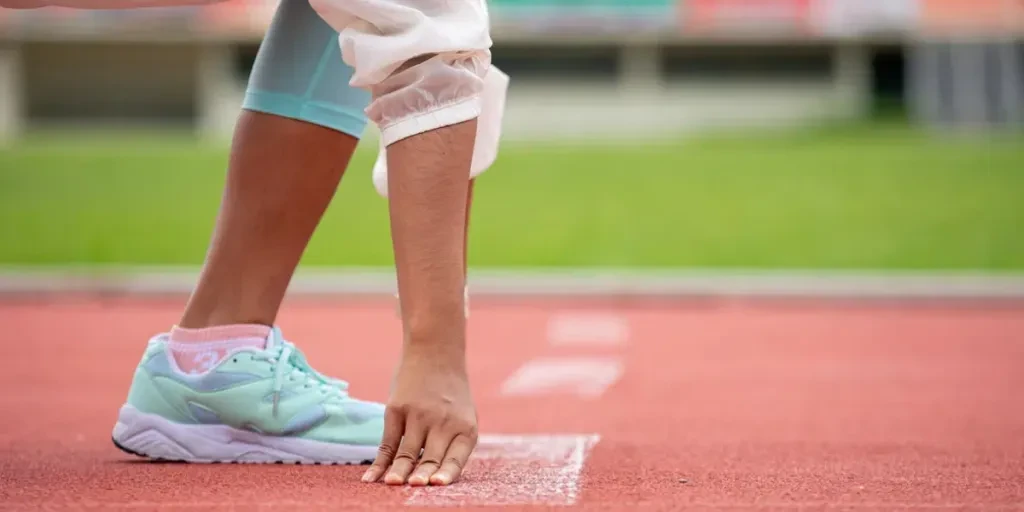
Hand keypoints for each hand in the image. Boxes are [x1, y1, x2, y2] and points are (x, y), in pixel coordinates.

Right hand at [362, 347, 477, 485]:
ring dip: (398, 471)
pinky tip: (371, 477)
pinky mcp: (396, 409)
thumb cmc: (450, 392)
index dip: (446, 474)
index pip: (455, 459)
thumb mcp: (463, 415)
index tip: (436, 484)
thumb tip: (434, 479)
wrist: (435, 351)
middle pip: (430, 458)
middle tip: (413, 488)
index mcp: (465, 428)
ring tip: (393, 485)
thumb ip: (454, 444)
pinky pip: (387, 443)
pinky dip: (379, 462)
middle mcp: (443, 423)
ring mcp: (418, 415)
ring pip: (406, 453)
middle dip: (421, 476)